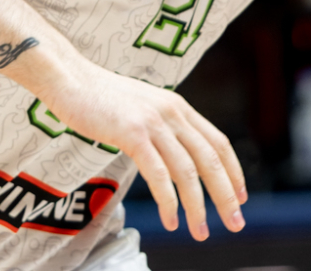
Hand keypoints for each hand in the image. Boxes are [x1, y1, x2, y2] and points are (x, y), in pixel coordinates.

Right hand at [38, 63, 246, 238]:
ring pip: (187, 171)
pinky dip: (168, 201)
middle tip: (236, 223)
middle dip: (226, 195)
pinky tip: (171, 219)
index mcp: (179, 107)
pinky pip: (158, 173)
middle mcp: (173, 113)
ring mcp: (154, 123)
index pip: (218, 142)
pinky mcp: (132, 133)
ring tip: (199, 232)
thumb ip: (162, 127)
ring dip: (197, 206)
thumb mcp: (143, 109)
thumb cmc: (100, 98)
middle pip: (211, 160)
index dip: (233, 171)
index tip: (241, 196)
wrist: (70, 78)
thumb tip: (174, 155)